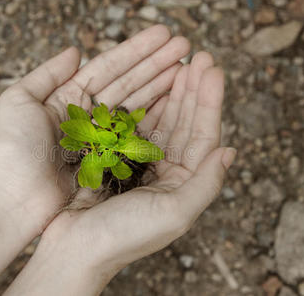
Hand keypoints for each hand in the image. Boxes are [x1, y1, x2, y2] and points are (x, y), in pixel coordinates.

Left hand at [0, 25, 189, 233]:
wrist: (17, 200)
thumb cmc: (13, 152)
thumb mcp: (18, 102)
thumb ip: (46, 73)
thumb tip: (76, 51)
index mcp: (69, 96)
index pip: (108, 66)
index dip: (136, 50)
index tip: (164, 35)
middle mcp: (89, 113)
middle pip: (128, 81)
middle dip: (157, 63)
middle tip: (186, 46)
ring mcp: (102, 136)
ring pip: (136, 102)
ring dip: (161, 83)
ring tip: (186, 67)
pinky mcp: (110, 158)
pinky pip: (136, 132)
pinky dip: (155, 115)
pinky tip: (174, 100)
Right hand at [4, 52, 235, 294]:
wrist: (74, 248)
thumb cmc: (124, 236)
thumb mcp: (174, 213)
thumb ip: (205, 184)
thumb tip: (229, 150)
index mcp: (183, 185)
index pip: (204, 136)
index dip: (210, 102)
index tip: (212, 69)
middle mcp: (166, 172)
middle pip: (185, 123)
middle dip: (193, 89)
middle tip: (198, 56)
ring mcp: (141, 163)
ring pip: (162, 120)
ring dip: (172, 92)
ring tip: (178, 62)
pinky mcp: (116, 157)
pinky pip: (135, 125)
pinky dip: (143, 104)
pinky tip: (151, 85)